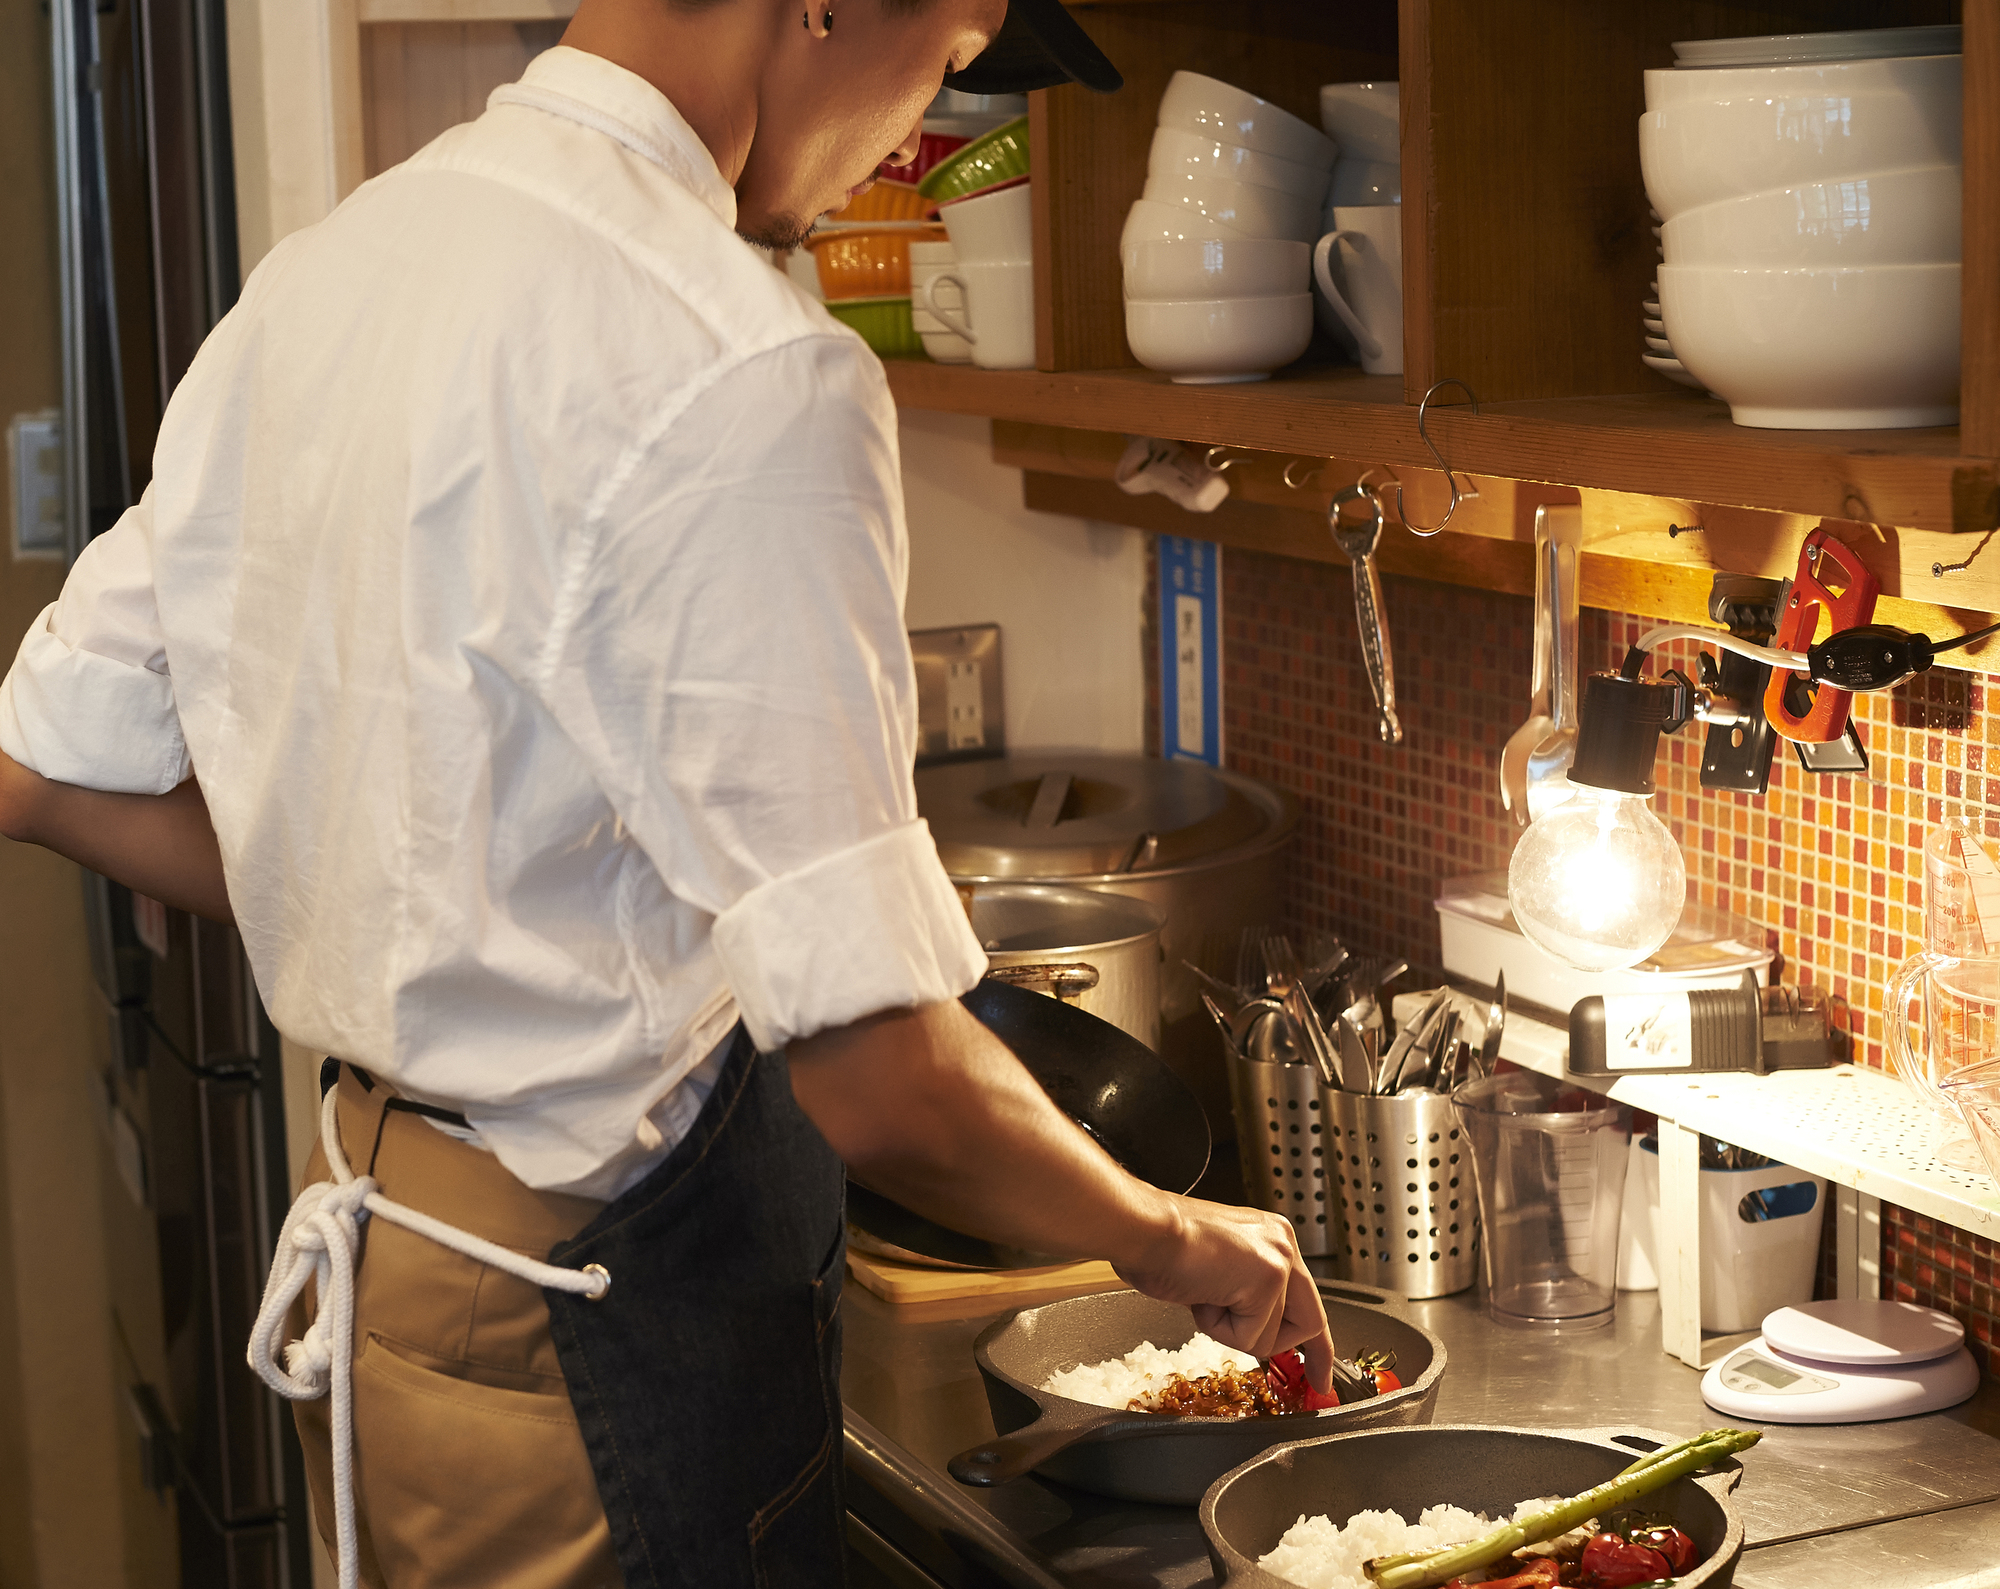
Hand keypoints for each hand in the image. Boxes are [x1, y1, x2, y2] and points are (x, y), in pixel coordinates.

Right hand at [1111, 1196, 1336, 1392]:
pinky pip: (1250, 1336)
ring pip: (1270, 1336)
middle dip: (1287, 1350)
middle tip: (1300, 1377)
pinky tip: (1202, 1297)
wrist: (1144, 1230)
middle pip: (1308, 1321)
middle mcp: (1281, 1243)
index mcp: (1270, 1237)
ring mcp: (1278, 1261)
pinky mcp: (1268, 1280)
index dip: (1315, 1344)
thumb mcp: (1217, 1271)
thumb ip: (1242, 1293)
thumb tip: (1251, 1327)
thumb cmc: (1162, 1246)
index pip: (1307, 1298)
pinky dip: (1219, 1328)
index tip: (1319, 1373)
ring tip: (1204, 1296)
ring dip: (1230, 1330)